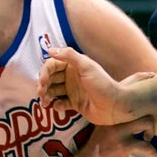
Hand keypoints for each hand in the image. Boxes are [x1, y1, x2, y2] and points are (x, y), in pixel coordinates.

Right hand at [37, 46, 154, 124]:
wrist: (115, 105)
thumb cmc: (103, 84)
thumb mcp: (87, 66)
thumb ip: (69, 56)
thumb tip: (50, 49)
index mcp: (74, 66)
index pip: (52, 65)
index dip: (45, 72)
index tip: (43, 81)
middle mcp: (72, 77)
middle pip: (50, 78)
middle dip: (43, 85)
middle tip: (41, 93)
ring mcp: (73, 91)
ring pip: (53, 91)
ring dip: (46, 96)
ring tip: (45, 103)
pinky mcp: (75, 104)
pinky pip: (60, 104)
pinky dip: (57, 105)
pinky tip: (59, 107)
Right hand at [75, 117, 156, 156]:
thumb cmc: (95, 152)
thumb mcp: (103, 132)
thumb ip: (115, 125)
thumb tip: (133, 124)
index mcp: (108, 115)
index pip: (129, 104)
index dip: (139, 112)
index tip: (141, 122)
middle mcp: (113, 120)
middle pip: (140, 110)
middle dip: (148, 120)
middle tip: (145, 132)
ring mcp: (118, 133)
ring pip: (145, 122)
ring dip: (151, 131)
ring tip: (147, 140)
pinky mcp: (123, 146)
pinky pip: (145, 144)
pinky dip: (151, 150)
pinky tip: (151, 153)